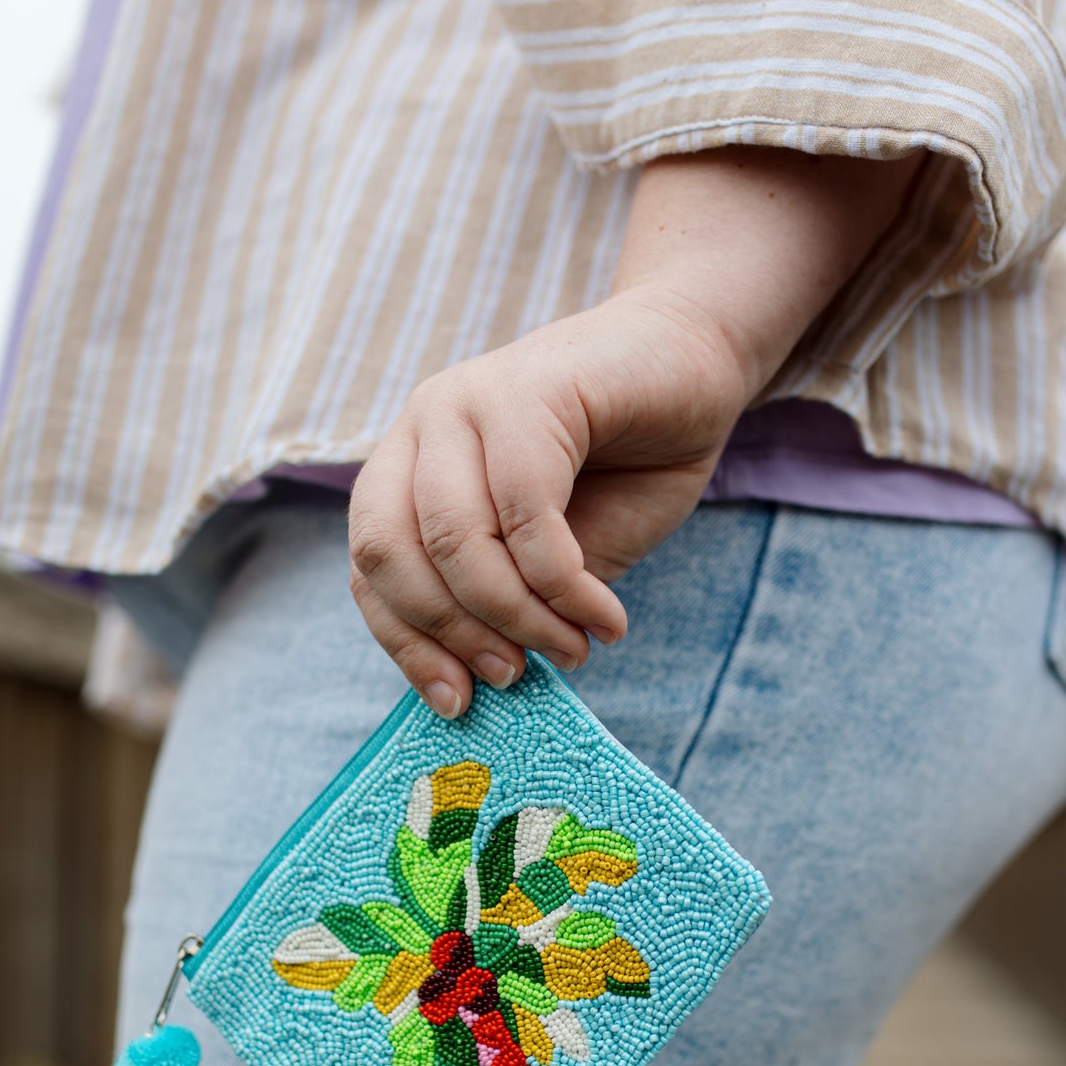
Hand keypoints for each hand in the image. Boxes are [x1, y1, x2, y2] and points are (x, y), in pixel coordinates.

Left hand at [348, 284, 753, 712]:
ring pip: (456, 541)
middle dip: (456, 634)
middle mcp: (423, 425)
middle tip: (515, 676)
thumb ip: (508, 600)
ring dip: (517, 617)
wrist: (695, 363)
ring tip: (573, 649)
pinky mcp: (526, 390)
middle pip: (395, 554)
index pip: (371, 565)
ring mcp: (467, 400)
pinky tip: (606, 617)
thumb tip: (476, 684)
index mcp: (410, 463)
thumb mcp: (553, 553)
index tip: (456, 702)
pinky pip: (527, 516)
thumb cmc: (625, 465)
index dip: (405, 643)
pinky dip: (566, 587)